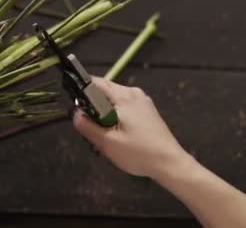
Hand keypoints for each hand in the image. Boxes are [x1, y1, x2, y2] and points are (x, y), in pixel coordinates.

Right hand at [72, 77, 190, 178]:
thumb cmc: (138, 153)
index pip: (95, 82)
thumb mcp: (107, 143)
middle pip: (105, 92)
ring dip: (104, 115)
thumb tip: (75, 114)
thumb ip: (87, 126)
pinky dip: (116, 117)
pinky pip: (124, 107)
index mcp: (124, 96)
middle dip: (93, 108)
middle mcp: (134, 93)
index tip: (76, 108)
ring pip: (114, 101)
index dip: (81, 92)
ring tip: (104, 136)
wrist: (170, 164)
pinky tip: (117, 136)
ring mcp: (142, 101)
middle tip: (91, 129)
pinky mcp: (147, 110)